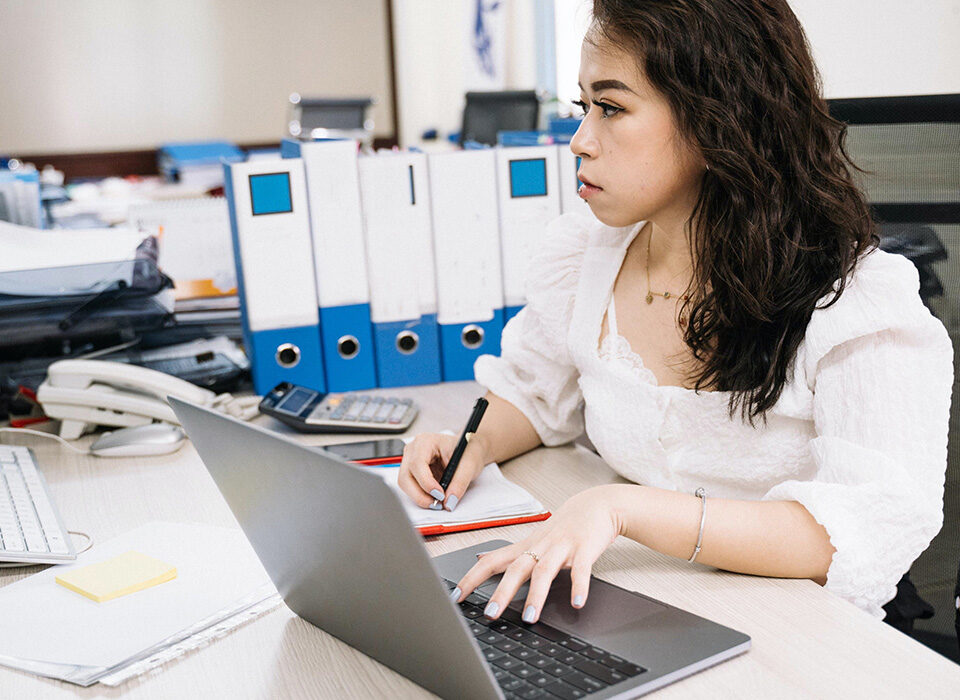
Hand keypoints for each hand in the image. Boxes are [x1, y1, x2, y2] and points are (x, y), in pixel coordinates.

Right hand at [398, 432, 488, 510]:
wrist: (469, 450)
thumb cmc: (468, 450)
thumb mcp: (469, 465)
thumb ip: (459, 483)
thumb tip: (449, 502)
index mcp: (425, 441)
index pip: (417, 464)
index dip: (426, 482)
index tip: (439, 494)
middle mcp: (414, 450)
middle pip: (406, 477)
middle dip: (420, 494)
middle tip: (437, 504)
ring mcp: (410, 461)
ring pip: (406, 484)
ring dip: (420, 496)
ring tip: (438, 501)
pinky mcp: (413, 472)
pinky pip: (410, 487)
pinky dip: (422, 495)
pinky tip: (435, 496)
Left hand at [450, 485, 624, 622]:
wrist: (599, 504)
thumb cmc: (565, 525)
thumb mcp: (533, 537)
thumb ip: (508, 552)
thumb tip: (480, 558)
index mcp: (526, 546)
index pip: (492, 561)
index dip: (472, 578)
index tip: (456, 597)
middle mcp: (541, 546)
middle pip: (517, 569)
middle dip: (502, 592)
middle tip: (490, 614)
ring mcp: (563, 547)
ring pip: (545, 570)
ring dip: (537, 594)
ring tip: (530, 617)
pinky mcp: (586, 549)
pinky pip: (582, 570)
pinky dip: (579, 586)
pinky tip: (577, 603)